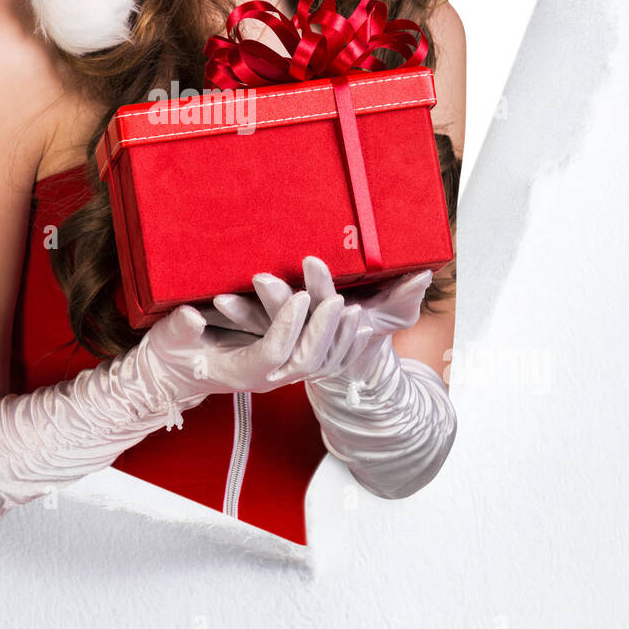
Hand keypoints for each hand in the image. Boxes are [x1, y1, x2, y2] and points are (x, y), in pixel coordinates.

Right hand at [138, 274, 361, 403]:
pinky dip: (339, 343)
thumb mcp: (170, 338)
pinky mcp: (284, 365)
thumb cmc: (171, 354)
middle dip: (322, 330)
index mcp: (240, 372)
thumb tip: (192, 317)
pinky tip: (356, 324)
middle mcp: (265, 378)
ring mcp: (278, 374)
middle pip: (304, 360)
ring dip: (337, 337)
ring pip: (318, 363)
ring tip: (353, 309)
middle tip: (336, 300)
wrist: (175, 376)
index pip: (273, 351)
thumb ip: (182, 329)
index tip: (299, 296)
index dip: (288, 325)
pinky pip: (320, 360)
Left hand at [202, 256, 433, 393]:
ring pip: (261, 330)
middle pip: (291, 319)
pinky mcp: (265, 342)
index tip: (310, 261)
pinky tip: (202, 312)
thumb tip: (426, 274)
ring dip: (241, 316)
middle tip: (258, 276)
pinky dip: (226, 325)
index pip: (327, 301)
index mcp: (335, 321)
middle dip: (275, 299)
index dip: (321, 284)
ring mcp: (285, 341)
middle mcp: (308, 336)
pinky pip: (243, 336)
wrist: (348, 367)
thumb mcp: (393, 313)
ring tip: (220, 300)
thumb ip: (405, 294)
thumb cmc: (369, 331)